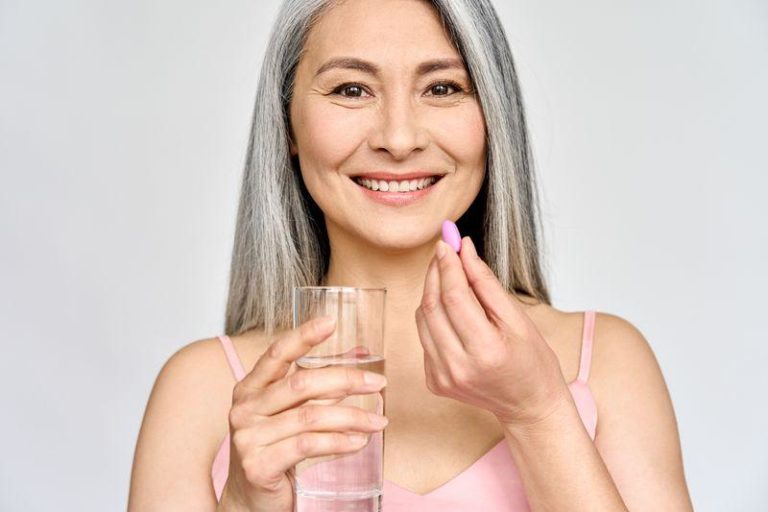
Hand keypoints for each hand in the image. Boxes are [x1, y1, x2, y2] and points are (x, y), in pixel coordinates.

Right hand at [219, 316, 388, 511]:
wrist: (249, 501)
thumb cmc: (274, 451)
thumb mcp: (290, 414)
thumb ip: (319, 387)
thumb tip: (362, 355)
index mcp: (250, 388)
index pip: (276, 354)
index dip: (303, 336)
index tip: (331, 322)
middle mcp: (245, 408)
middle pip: (301, 384)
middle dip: (346, 380)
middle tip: (378, 384)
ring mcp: (248, 437)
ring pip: (310, 417)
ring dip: (352, 416)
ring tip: (378, 421)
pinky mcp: (259, 465)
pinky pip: (307, 446)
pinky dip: (339, 442)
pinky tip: (359, 441)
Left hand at [415, 237, 569, 427]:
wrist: (529, 405)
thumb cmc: (532, 362)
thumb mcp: (518, 319)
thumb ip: (486, 284)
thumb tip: (464, 250)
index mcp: (486, 351)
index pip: (454, 297)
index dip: (448, 265)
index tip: (447, 243)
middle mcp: (458, 367)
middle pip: (432, 306)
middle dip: (436, 272)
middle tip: (444, 251)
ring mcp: (442, 377)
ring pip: (422, 319)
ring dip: (431, 291)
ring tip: (448, 275)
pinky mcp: (433, 381)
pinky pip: (424, 336)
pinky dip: (433, 316)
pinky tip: (450, 309)